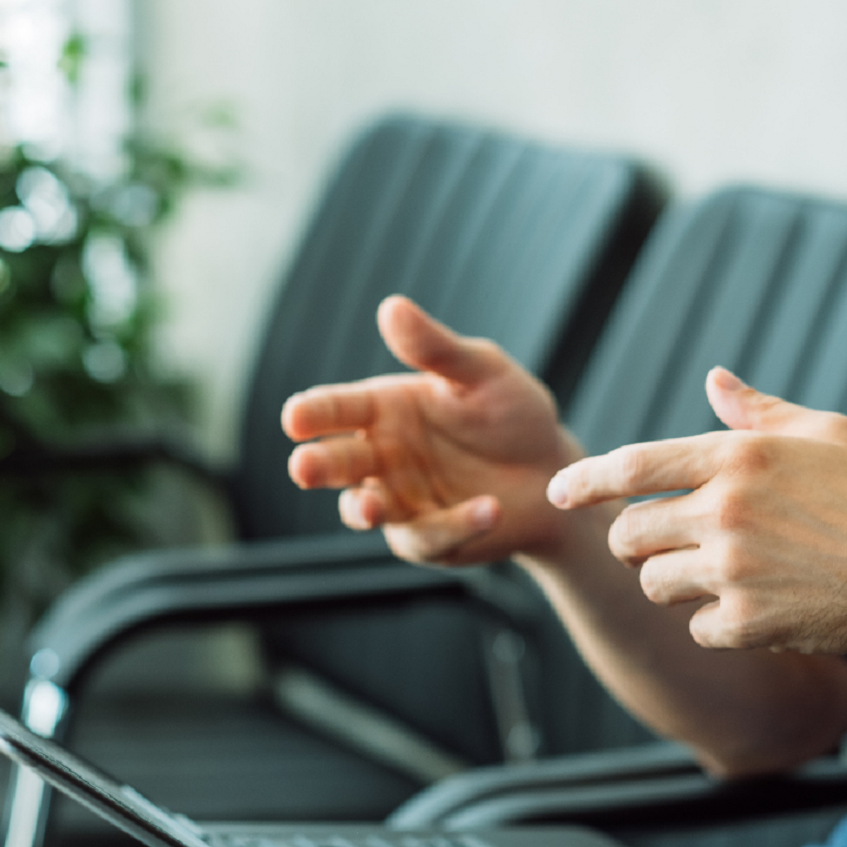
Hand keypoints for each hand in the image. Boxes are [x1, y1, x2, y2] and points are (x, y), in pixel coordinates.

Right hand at [282, 296, 580, 564]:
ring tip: (371, 507)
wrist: (552, 471)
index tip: (295, 417)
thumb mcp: (483, 373)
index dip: (314, 413)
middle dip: (317, 465)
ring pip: (366, 508)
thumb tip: (393, 307)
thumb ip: (437, 350)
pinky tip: (488, 509)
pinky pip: (430, 536)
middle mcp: (382, 456)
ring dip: (365, 508)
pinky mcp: (430, 539)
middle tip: (303, 467)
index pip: (338, 409)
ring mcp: (400, 501)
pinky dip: (456, 526)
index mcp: (384, 409)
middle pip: (337, 463)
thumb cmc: (511, 414)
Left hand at [546, 367, 846, 661]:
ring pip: (653, 582)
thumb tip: (713, 381)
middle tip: (657, 542)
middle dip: (633, 539)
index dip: (583, 481)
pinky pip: (695, 626)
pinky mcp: (748, 623)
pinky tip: (752, 608)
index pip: (632, 465)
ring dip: (670, 580)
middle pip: (629, 531)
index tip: (558, 491)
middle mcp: (725, 512)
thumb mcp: (827, 433)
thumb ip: (757, 412)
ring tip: (714, 573)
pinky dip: (713, 622)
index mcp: (737, 458)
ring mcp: (733, 571)